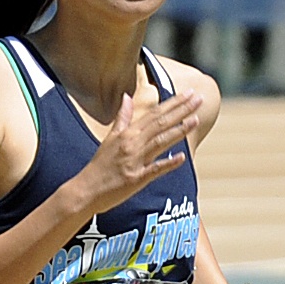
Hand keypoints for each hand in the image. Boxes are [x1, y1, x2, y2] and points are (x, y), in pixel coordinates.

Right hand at [71, 90, 201, 220]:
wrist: (86, 190)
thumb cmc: (99, 166)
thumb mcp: (110, 138)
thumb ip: (121, 118)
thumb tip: (127, 97)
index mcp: (127, 133)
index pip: (154, 114)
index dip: (173, 103)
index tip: (189, 93)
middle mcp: (132, 144)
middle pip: (160, 123)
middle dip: (181, 110)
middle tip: (198, 98)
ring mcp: (135, 161)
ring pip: (160, 142)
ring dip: (178, 130)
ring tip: (196, 119)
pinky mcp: (136, 179)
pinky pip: (154, 170)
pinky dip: (168, 163)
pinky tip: (182, 157)